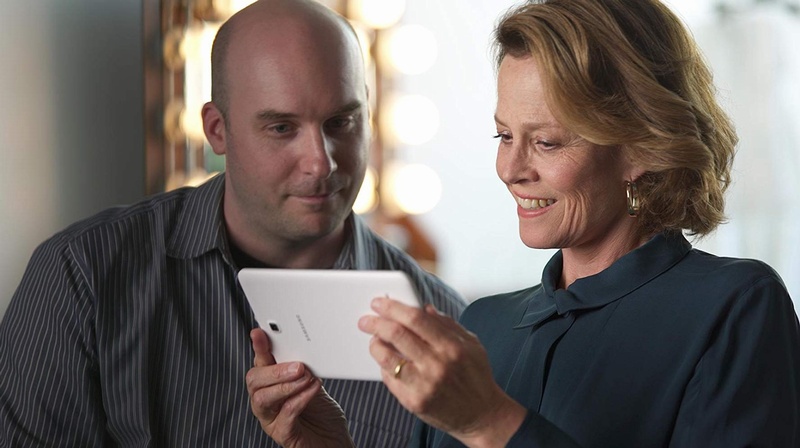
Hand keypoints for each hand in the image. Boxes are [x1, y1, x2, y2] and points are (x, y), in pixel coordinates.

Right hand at [246, 328, 354, 447]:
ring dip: (286, 385)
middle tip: (298, 366)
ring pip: (263, 398)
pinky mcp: (282, 434)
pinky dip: (299, 399)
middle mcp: (266, 401)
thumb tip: (301, 349)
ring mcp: (271, 418)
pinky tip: (313, 390)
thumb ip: (304, 369)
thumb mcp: (314, 383)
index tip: (259, 333)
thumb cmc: (323, 413)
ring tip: (306, 377)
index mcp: (271, 384)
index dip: (258, 347)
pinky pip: (285, 414)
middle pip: (254, 380)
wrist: (335, 441)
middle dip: (275, 370)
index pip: (260, 362)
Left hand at [358, 299, 525, 447]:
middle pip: (396, 334)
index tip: (379, 303)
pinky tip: (387, 362)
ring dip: (375, 344)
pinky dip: (384, 366)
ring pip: (386, 358)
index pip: (415, 318)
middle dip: (375, 323)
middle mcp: (437, 365)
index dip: (393, 307)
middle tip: (366, 319)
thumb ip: (447, 324)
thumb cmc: (476, 377)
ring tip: (374, 340)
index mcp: (452, 346)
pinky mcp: (414, 402)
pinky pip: (389, 379)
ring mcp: (424, 385)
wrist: (482, 415)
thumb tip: (424, 308)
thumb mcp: (471, 345)